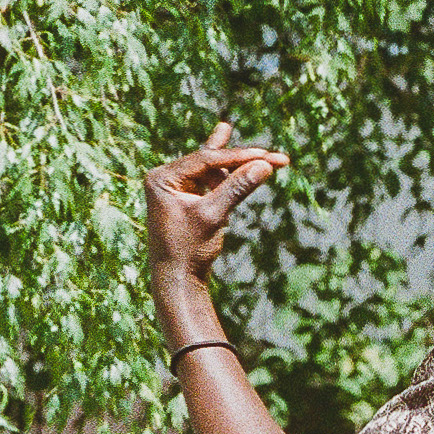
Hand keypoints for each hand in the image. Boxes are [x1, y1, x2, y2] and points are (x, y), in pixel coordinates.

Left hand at [145, 123, 288, 292]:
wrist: (177, 280)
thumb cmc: (189, 248)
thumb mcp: (213, 214)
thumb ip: (237, 187)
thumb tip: (265, 165)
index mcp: (163, 178)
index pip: (205, 159)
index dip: (238, 157)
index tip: (266, 156)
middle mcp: (166, 178)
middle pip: (210, 161)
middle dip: (241, 159)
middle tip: (270, 153)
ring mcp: (175, 189)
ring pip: (212, 170)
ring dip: (236, 165)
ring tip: (259, 152)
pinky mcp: (185, 200)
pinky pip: (210, 183)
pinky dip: (228, 177)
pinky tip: (238, 161)